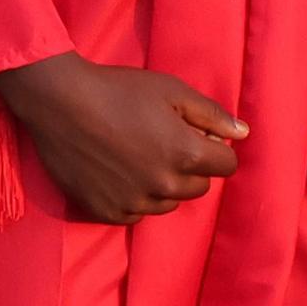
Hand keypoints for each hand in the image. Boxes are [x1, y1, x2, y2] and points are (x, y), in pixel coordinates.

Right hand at [0, 51, 246, 223]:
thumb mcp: (173, 91)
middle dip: (192, 166)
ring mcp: (134, 203)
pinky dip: (137, 196)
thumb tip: (243, 133)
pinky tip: (121, 169)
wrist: (63, 104)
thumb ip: (212, 114)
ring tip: (141, 153)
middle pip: (198, 187)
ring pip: (169, 202)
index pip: (226, 166)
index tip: (197, 133)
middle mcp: (164, 187)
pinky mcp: (107, 213)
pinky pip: (137, 213)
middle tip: (167, 139)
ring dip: (165, 183)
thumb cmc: (122, 91)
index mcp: (186, 155)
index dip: (216, 146)